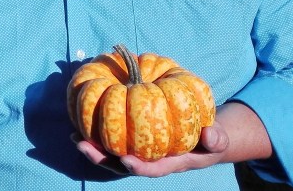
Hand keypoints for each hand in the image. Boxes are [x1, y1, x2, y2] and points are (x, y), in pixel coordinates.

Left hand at [74, 124, 230, 176]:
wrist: (200, 137)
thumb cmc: (207, 139)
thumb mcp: (216, 140)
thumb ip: (216, 140)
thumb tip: (211, 135)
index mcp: (168, 163)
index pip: (150, 169)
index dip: (138, 167)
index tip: (125, 160)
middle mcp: (149, 160)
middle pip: (122, 165)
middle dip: (102, 158)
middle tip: (84, 146)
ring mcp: (138, 152)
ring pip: (112, 154)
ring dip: (93, 148)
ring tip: (75, 137)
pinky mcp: (130, 141)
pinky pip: (111, 139)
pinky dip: (96, 133)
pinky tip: (80, 123)